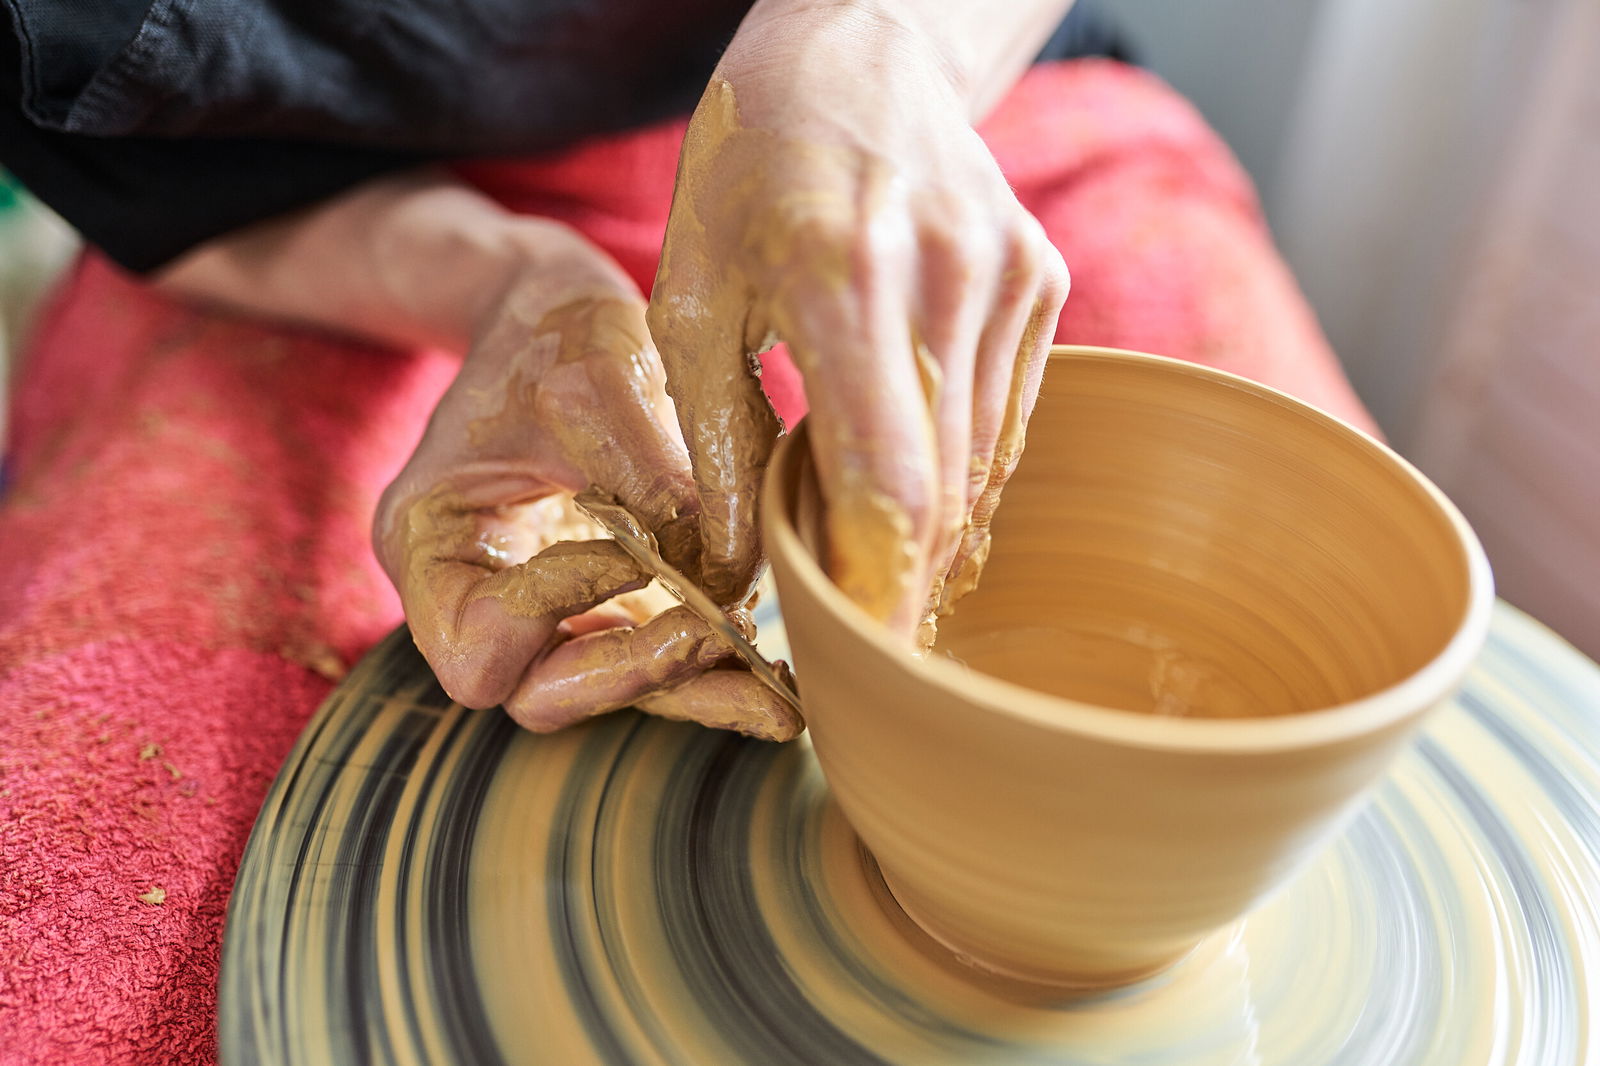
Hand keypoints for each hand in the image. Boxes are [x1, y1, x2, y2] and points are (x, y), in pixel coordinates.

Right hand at [374, 231, 799, 739]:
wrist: (561, 315)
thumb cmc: (553, 333)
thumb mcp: (593, 382)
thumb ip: (648, 477)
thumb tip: (725, 574)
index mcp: (429, 544)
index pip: (478, 637)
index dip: (555, 606)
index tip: (633, 549)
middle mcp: (477, 597)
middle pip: (540, 692)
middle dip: (634, 673)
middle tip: (719, 635)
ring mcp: (545, 612)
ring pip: (609, 688)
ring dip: (691, 692)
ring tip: (777, 700)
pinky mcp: (608, 604)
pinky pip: (654, 659)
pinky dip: (711, 671)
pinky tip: (777, 683)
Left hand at [647, 1, 1068, 641]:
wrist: (856, 50)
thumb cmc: (746, 172)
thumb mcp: (692, 295)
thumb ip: (717, 439)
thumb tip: (734, 570)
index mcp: (842, 278)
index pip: (888, 483)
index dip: (881, 590)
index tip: (861, 663)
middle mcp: (947, 277)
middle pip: (948, 490)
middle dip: (906, 585)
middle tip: (865, 649)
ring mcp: (1010, 276)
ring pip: (987, 464)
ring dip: (935, 538)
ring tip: (879, 579)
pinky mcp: (1042, 279)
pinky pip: (1009, 416)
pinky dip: (965, 475)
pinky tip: (918, 499)